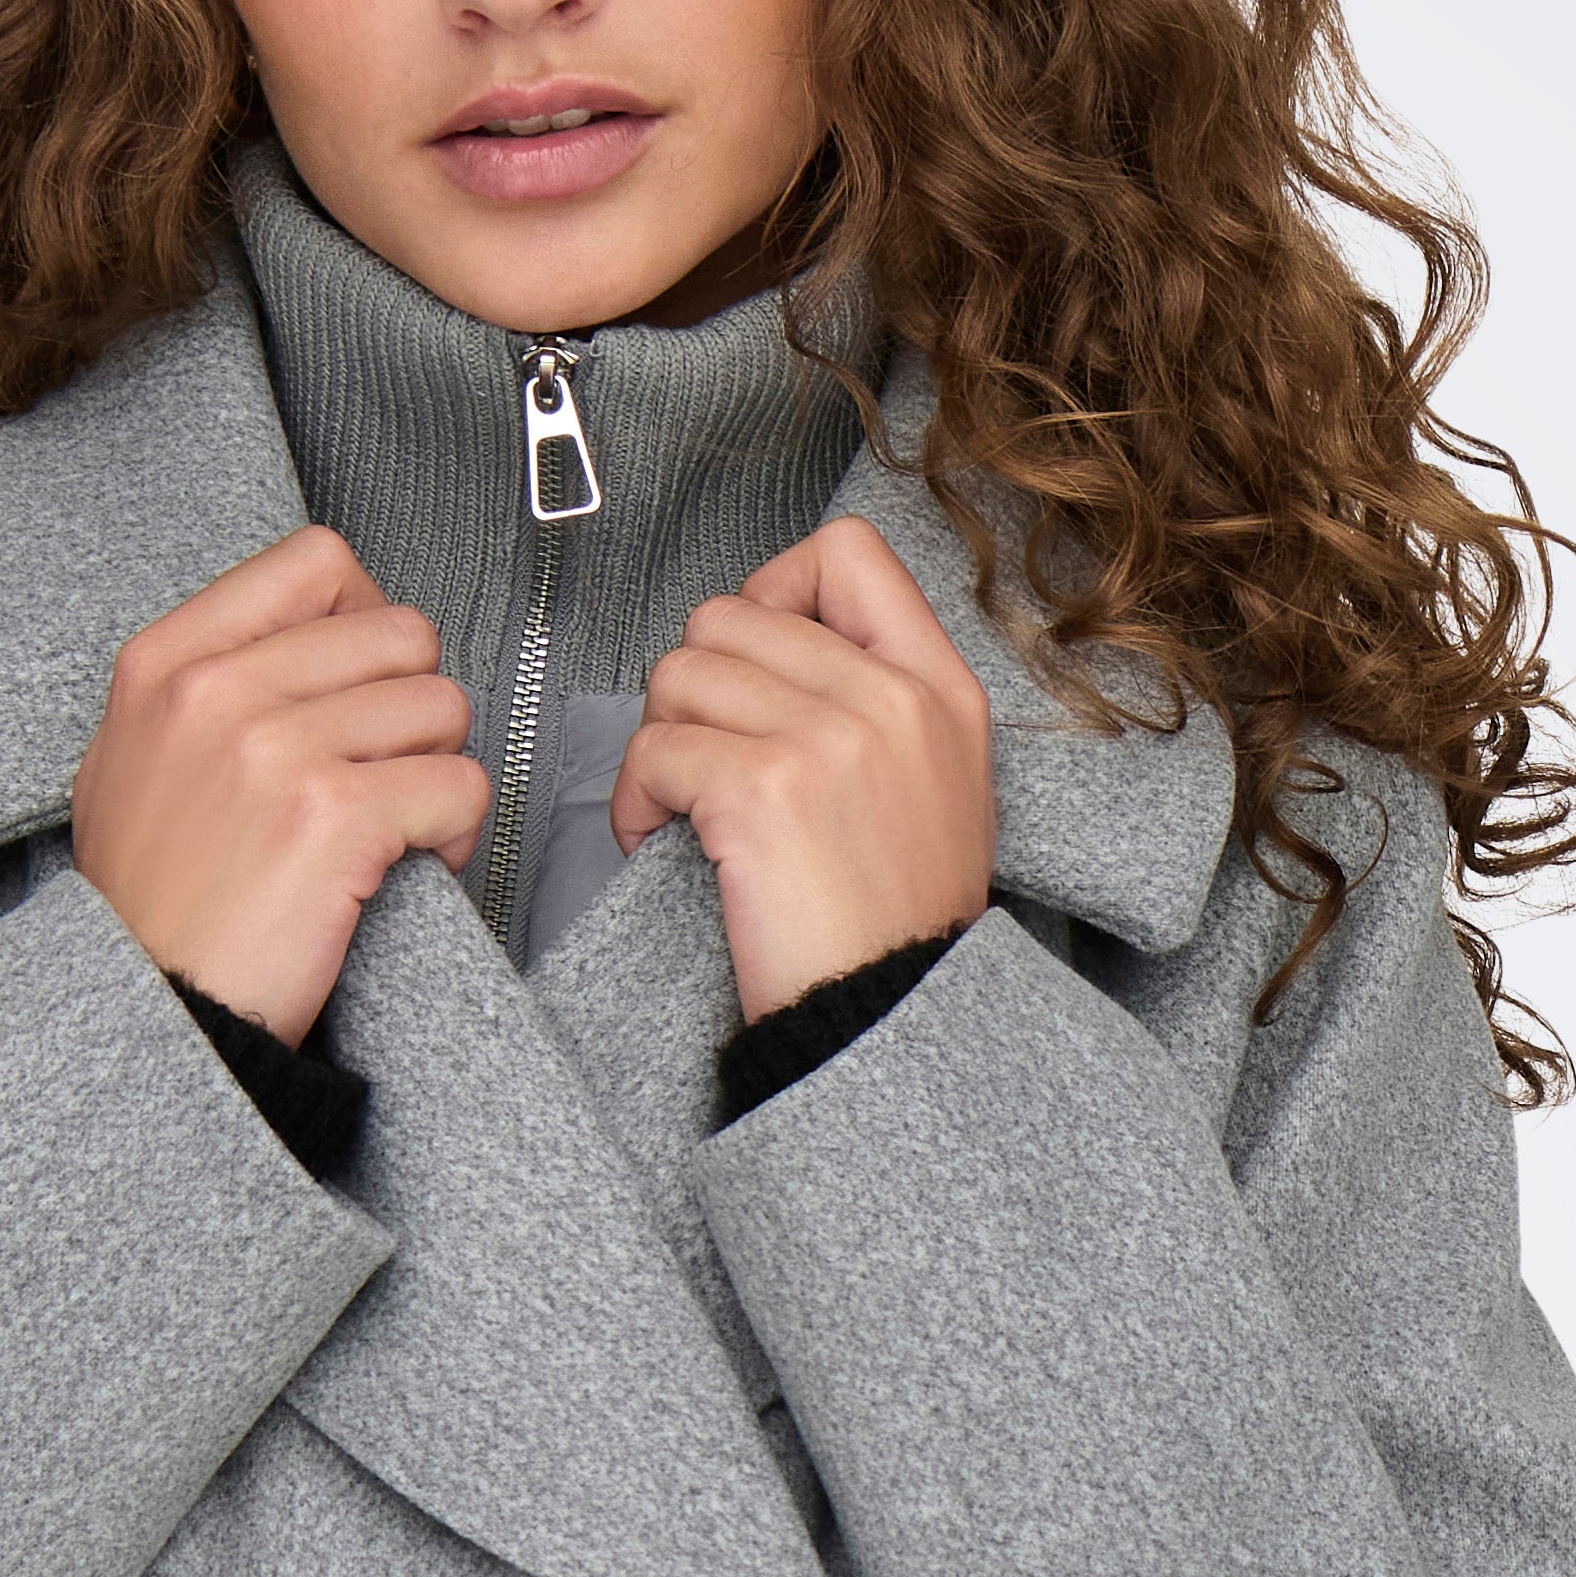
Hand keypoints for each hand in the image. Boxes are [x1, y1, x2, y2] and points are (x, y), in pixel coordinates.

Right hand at [72, 528, 489, 1046]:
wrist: (155, 1015)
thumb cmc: (149, 908)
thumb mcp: (130, 762)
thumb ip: (201, 684)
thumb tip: (298, 639)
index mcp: (169, 663)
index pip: (316, 562)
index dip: (366, 619)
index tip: (361, 683)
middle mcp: (219, 692)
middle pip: (401, 633)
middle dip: (412, 706)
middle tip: (385, 770)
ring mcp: (277, 750)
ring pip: (441, 706)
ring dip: (437, 770)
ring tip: (394, 826)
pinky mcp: (336, 819)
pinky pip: (459, 785)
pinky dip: (455, 832)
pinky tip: (410, 864)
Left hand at [607, 519, 998, 1021]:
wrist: (890, 1023)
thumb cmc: (897, 926)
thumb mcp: (939, 787)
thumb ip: (878, 703)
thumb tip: (780, 648)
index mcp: (939, 688)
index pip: (847, 553)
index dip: (773, 587)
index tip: (753, 660)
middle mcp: (891, 699)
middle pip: (731, 614)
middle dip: (693, 686)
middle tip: (698, 755)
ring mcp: (829, 739)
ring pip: (680, 673)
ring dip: (657, 741)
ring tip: (679, 805)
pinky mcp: (763, 791)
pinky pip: (654, 750)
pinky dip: (636, 800)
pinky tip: (660, 841)